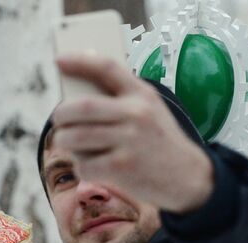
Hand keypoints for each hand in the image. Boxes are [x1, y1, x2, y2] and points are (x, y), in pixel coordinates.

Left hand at [52, 54, 213, 213]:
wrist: (189, 177)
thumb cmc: (158, 142)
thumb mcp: (149, 110)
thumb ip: (119, 100)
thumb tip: (73, 97)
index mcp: (141, 94)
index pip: (107, 68)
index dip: (80, 62)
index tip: (60, 60)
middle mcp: (136, 113)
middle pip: (80, 107)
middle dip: (61, 115)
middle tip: (59, 120)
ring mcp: (129, 140)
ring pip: (75, 137)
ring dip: (64, 142)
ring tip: (70, 143)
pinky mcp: (122, 167)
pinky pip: (83, 164)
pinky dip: (81, 166)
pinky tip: (91, 165)